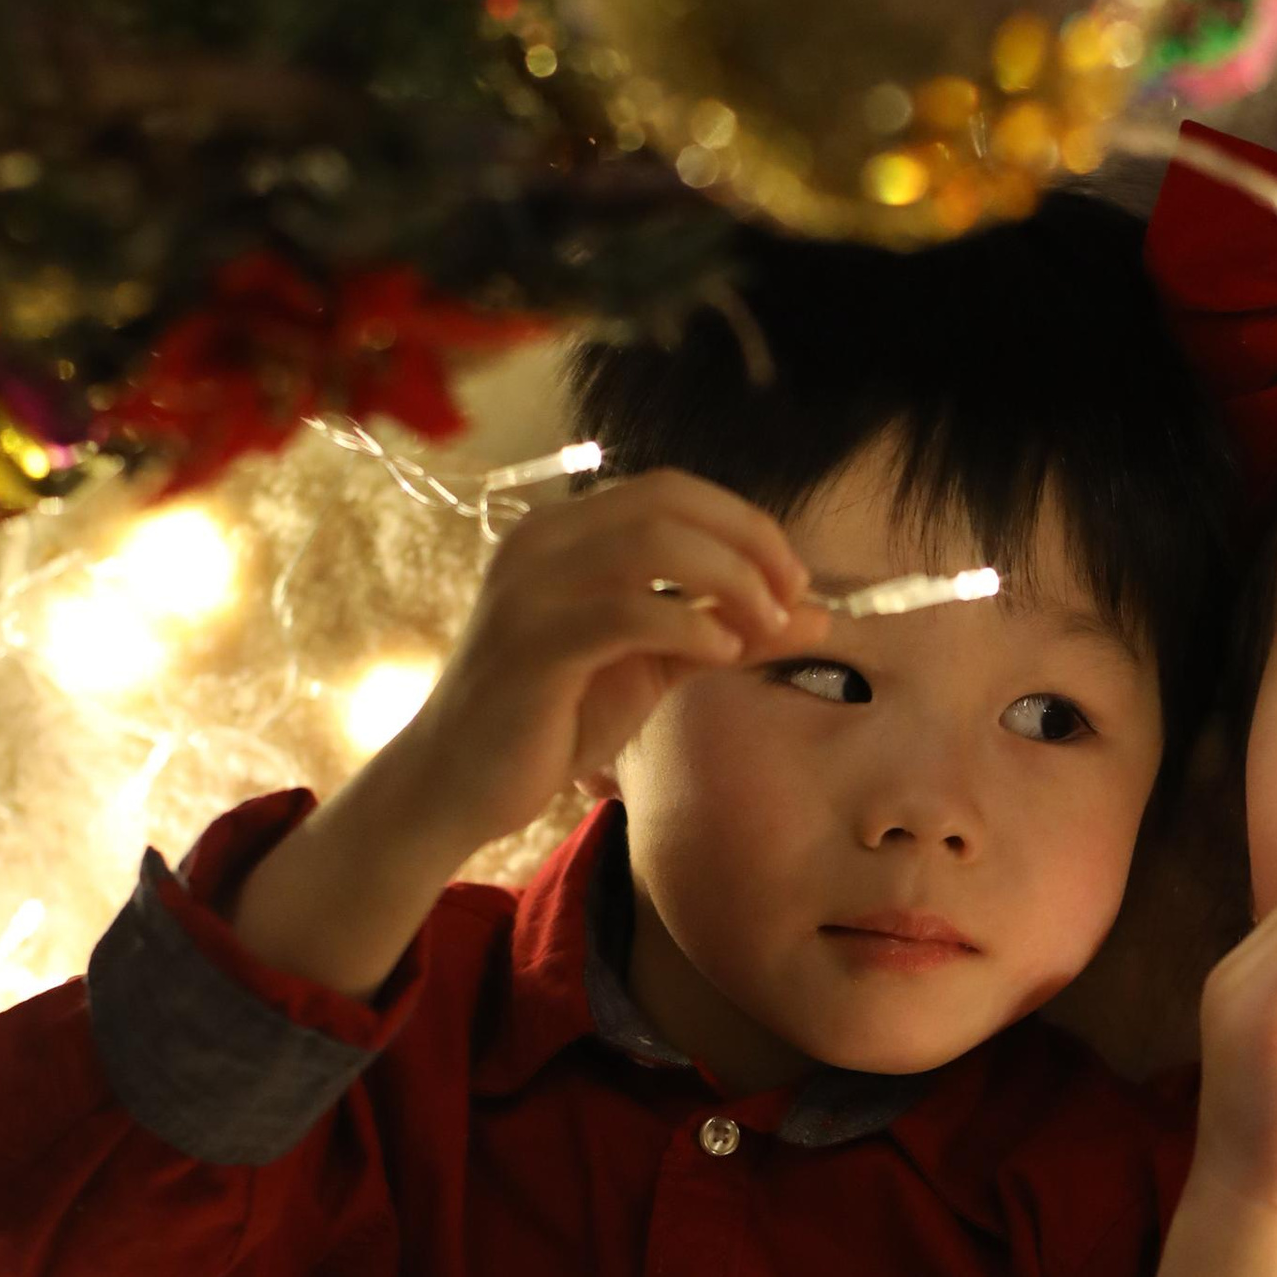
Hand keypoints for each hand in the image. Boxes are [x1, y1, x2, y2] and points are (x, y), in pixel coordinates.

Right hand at [387, 469, 818, 859]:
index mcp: (566, 531)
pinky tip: (720, 656)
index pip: (672, 491)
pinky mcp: (530, 643)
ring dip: (730, 580)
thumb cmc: (553, 720)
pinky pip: (626, 611)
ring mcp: (530, 586)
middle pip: (668, 501)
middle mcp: (541, 540)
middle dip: (749, 544)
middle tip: (793, 600)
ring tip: (766, 627)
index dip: (745, 524)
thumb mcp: (654, 666)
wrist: (456, 785)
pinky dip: (689, 626)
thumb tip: (820, 615)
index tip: (795, 581)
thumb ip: (725, 632)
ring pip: (652, 542)